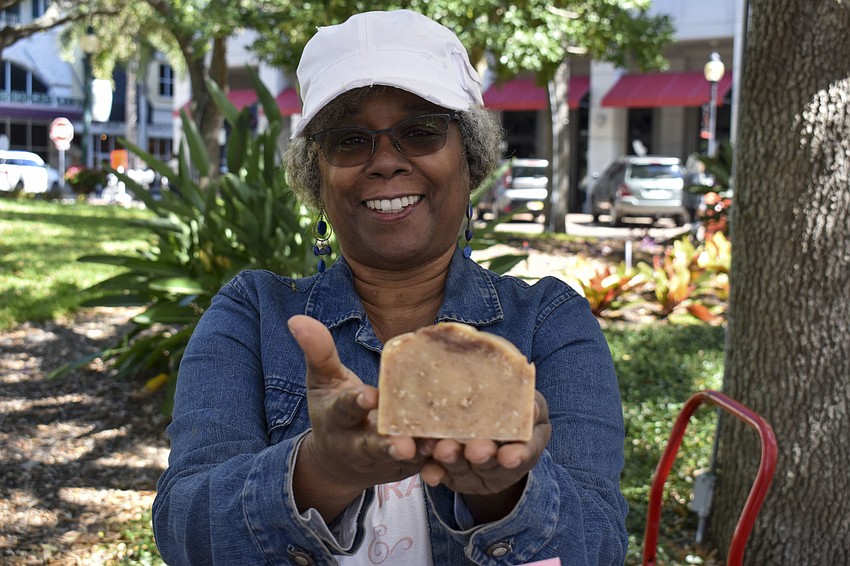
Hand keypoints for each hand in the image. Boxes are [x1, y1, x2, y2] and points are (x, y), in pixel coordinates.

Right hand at [288, 315, 423, 497]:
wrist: (340, 463)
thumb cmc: (333, 411)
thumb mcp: (323, 381)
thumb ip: (318, 352)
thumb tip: (297, 319)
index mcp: (337, 420)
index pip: (344, 410)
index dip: (355, 404)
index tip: (367, 396)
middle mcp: (358, 444)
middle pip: (372, 446)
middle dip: (386, 445)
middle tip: (402, 444)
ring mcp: (384, 461)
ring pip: (402, 461)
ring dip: (419, 455)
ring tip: (434, 447)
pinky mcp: (408, 469)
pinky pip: (425, 466)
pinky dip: (439, 461)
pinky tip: (457, 448)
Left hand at [418, 391, 550, 514]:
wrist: (490, 418)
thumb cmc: (514, 406)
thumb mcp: (529, 403)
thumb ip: (531, 406)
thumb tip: (532, 408)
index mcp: (524, 448)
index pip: (525, 454)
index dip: (518, 456)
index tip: (509, 456)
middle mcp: (498, 466)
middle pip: (489, 464)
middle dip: (482, 457)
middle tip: (475, 450)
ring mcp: (472, 472)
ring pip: (461, 468)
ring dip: (452, 460)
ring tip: (443, 448)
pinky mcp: (448, 472)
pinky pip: (439, 473)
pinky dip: (433, 471)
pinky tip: (427, 469)